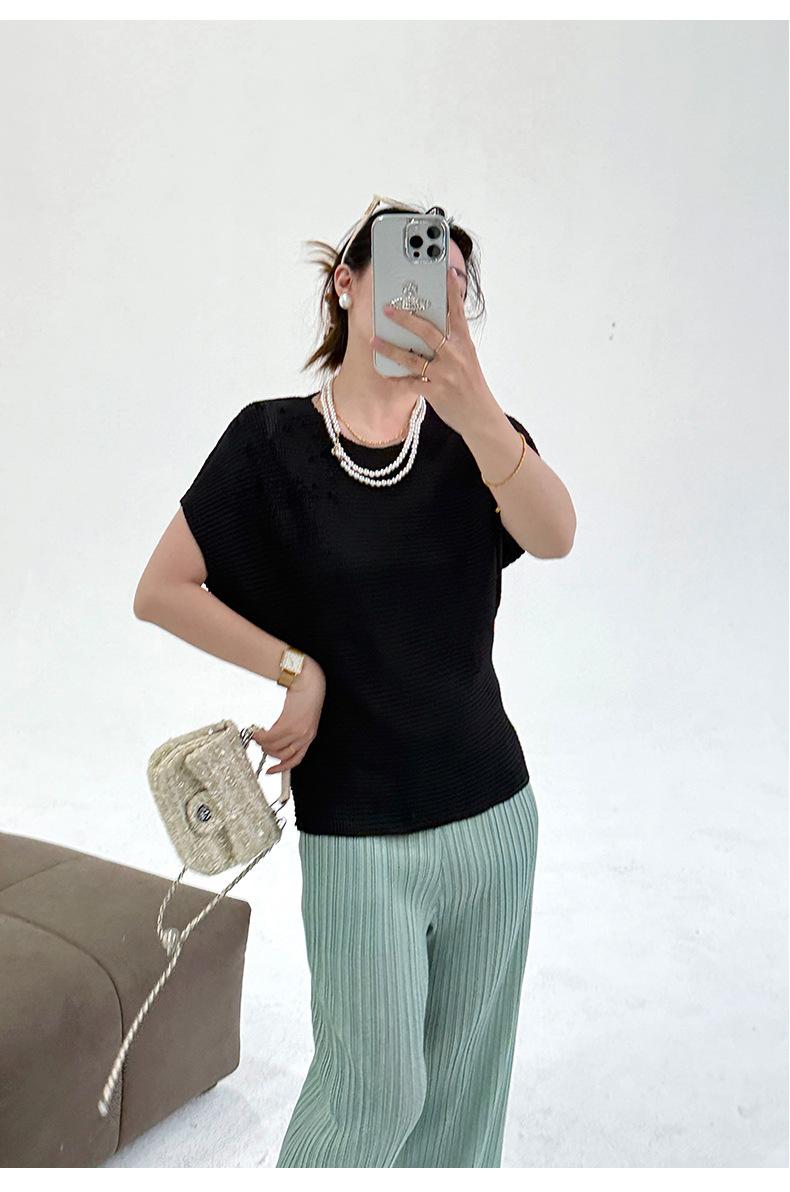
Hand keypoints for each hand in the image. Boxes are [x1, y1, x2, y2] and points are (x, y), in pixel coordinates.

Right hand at [251, 656, 326, 775]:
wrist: (308, 682)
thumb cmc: (306, 696)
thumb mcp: (302, 717)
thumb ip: (292, 730)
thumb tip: (274, 738)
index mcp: (309, 736)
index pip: (295, 760)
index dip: (282, 768)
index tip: (271, 771)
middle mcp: (305, 737)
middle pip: (281, 755)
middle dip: (268, 752)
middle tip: (260, 745)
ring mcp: (298, 732)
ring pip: (274, 747)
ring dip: (262, 744)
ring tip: (257, 737)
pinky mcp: (289, 724)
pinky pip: (270, 737)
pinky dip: (261, 736)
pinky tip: (257, 732)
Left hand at [370, 268, 493, 436]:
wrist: (480, 416)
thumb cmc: (471, 384)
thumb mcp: (467, 358)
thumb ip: (452, 341)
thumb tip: (430, 325)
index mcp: (464, 344)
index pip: (457, 312)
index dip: (452, 291)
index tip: (446, 271)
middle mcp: (455, 355)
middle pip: (427, 331)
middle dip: (405, 319)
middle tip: (387, 309)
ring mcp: (445, 374)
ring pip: (412, 358)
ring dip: (390, 349)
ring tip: (374, 341)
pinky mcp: (436, 391)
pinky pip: (409, 383)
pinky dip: (395, 378)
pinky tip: (384, 373)